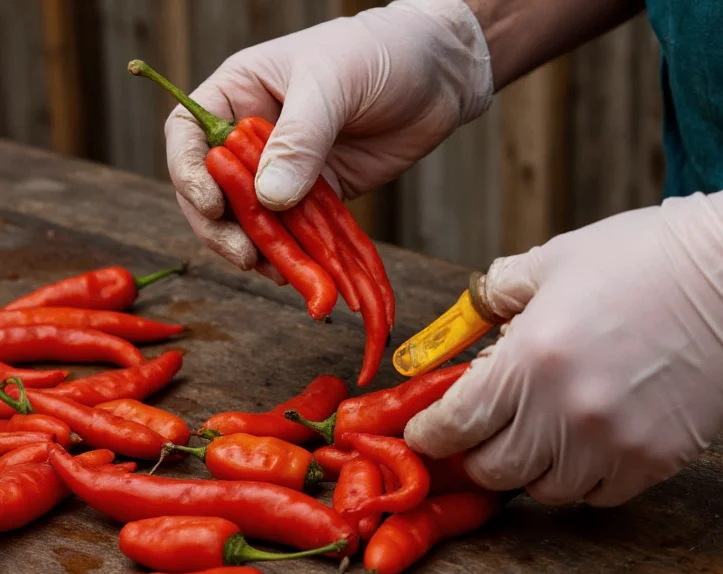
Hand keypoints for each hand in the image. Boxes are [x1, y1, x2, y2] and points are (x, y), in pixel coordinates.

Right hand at [165, 0, 491, 277]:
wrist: (438, 75)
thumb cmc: (378, 54)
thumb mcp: (331, 83)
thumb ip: (299, 139)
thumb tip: (268, 199)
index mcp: (239, 92)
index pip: (187, 136)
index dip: (188, 173)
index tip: (212, 204)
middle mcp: (254, 136)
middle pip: (213, 190)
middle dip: (223, 227)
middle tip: (246, 255)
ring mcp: (287, 169)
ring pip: (254, 219)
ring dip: (261, 249)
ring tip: (280, 273)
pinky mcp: (320, 195)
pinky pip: (297, 231)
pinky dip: (296, 254)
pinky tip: (305, 273)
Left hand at [404, 174, 722, 506]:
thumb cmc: (646, 257)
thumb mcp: (555, 260)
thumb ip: (498, 295)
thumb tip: (471, 324)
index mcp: (531, 357)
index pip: (456, 424)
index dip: (431, 435)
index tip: (427, 435)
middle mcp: (566, 411)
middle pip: (493, 470)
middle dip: (478, 453)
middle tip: (484, 432)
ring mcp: (614, 442)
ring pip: (545, 491)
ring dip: (533, 467)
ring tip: (542, 433)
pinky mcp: (656, 460)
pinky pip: (599, 495)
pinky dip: (583, 476)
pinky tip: (589, 441)